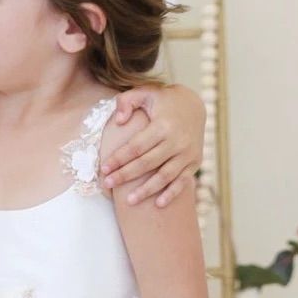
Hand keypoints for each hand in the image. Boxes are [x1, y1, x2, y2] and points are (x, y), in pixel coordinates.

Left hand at [105, 87, 203, 208]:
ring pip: (165, 176)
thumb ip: (127, 101)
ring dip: (147, 190)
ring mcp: (187, 153)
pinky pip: (182, 181)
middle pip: (147, 163)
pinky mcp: (194, 162)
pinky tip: (158, 204)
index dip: (119, 158)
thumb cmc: (162, 101)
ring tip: (129, 201)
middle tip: (107, 184)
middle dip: (125, 175)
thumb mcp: (144, 92)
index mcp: (163, 125)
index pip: (136, 146)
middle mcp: (177, 141)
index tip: (103, 168)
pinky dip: (172, 194)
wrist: (194, 105)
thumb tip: (118, 121)